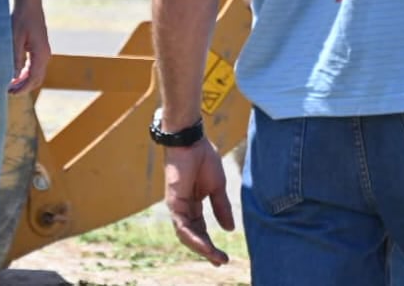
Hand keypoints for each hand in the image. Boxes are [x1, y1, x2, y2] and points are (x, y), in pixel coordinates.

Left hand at [8, 0, 51, 93]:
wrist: (29, 2)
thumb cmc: (21, 17)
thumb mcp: (15, 38)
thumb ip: (15, 58)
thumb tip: (13, 77)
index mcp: (41, 53)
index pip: (34, 78)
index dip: (23, 88)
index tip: (10, 93)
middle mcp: (45, 54)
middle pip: (37, 78)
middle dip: (24, 87)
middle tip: (9, 92)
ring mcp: (43, 51)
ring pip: (36, 72)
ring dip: (25, 80)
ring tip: (11, 85)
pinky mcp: (39, 47)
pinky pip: (35, 65)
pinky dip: (26, 72)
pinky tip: (16, 74)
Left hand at [163, 140, 234, 265]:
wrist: (191, 141)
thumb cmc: (203, 158)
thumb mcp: (218, 187)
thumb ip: (221, 208)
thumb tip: (229, 229)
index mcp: (193, 204)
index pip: (201, 230)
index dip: (211, 244)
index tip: (223, 257)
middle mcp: (183, 208)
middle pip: (194, 236)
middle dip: (207, 250)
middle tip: (220, 261)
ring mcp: (177, 207)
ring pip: (187, 235)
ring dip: (202, 248)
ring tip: (216, 257)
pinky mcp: (174, 203)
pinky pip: (183, 226)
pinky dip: (193, 237)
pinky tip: (205, 246)